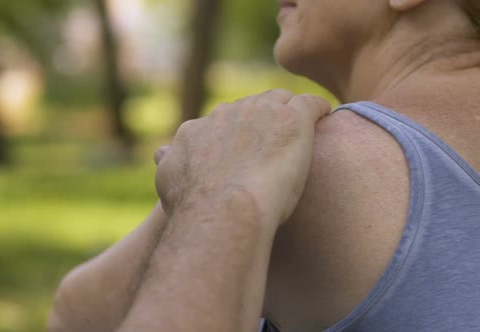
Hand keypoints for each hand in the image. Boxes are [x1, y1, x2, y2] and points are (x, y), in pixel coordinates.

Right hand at [154, 90, 329, 228]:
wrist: (223, 209)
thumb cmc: (195, 205)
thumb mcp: (168, 182)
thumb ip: (168, 163)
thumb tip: (161, 153)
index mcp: (198, 128)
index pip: (221, 121)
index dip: (236, 133)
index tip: (247, 148)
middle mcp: (228, 113)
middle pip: (252, 107)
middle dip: (263, 120)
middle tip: (277, 142)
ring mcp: (262, 112)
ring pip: (282, 100)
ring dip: (290, 113)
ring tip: (304, 132)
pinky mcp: (294, 119)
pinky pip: (313, 104)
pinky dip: (319, 111)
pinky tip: (326, 120)